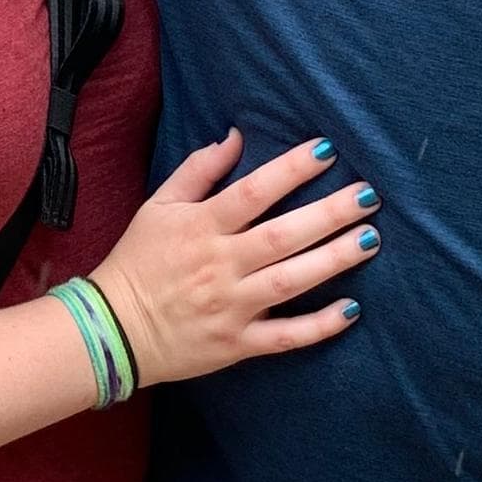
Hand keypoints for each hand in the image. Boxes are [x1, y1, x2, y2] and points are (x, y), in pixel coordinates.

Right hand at [96, 134, 376, 386]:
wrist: (112, 329)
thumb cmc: (138, 261)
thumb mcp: (158, 206)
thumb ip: (198, 171)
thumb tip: (235, 137)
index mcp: (201, 227)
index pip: (254, 192)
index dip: (291, 170)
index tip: (327, 150)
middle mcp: (220, 265)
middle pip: (283, 235)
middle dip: (330, 214)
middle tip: (369, 196)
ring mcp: (231, 306)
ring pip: (290, 281)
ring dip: (333, 260)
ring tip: (369, 240)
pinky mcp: (237, 344)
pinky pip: (284, 336)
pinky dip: (318, 326)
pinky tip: (350, 310)